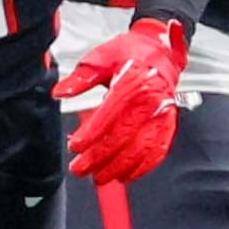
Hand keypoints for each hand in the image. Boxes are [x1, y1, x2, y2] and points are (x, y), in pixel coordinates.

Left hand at [55, 15, 188, 183]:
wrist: (160, 52)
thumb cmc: (130, 54)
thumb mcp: (100, 59)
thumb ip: (80, 79)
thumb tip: (60, 92)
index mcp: (132, 82)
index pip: (109, 115)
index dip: (91, 135)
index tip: (75, 146)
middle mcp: (150, 100)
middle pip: (122, 137)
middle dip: (99, 157)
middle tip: (80, 168)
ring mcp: (161, 114)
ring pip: (139, 149)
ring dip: (118, 167)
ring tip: (99, 177)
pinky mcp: (168, 124)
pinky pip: (157, 151)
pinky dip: (142, 167)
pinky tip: (126, 175)